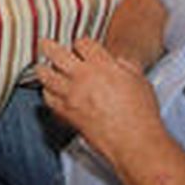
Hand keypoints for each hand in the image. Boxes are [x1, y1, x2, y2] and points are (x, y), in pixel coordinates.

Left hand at [34, 37, 161, 166]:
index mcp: (103, 65)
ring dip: (44, 69)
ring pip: (45, 75)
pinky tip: (50, 90)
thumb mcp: (139, 79)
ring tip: (43, 67)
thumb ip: (123, 65)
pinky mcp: (66, 113)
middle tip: (44, 43)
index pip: (82, 43)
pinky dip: (47, 92)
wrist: (133, 142)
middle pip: (56, 53)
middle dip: (48, 45)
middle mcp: (83, 77)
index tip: (81, 47)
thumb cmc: (141, 113)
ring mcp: (72, 95)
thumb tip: (114, 61)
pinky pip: (48, 98)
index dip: (81, 44)